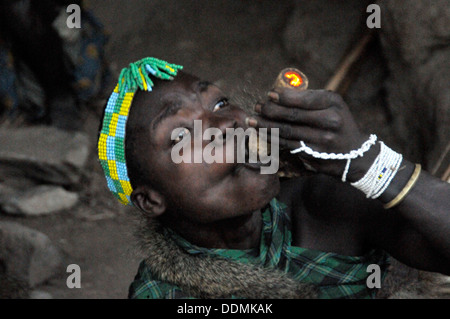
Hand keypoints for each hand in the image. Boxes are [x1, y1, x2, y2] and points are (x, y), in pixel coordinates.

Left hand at [248, 88, 377, 179]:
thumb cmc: (339, 123)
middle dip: (270, 111)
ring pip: (286, 132)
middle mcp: (329, 122)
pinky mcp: (313, 155)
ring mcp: (321, 140)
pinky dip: (272, 139)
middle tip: (257, 107)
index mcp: (333, 104)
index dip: (283, 97)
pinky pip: (287, 145)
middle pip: (292, 116)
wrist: (356, 154)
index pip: (304, 99)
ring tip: (252, 120)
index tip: (269, 95)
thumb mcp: (333, 105)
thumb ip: (311, 99)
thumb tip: (280, 94)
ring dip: (265, 126)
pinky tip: (261, 133)